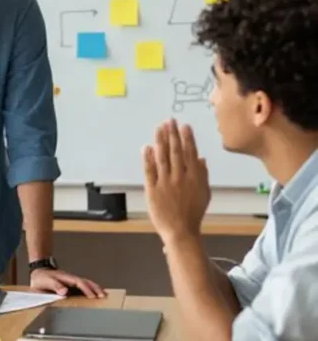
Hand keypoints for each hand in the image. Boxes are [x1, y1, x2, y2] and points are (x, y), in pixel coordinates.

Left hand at [30, 268, 106, 297]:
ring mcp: (72, 281)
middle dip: (95, 288)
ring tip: (104, 295)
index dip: (86, 289)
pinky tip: (96, 294)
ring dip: (95, 288)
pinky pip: (84, 286)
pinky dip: (91, 289)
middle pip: (86, 281)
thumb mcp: (46, 281)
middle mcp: (71, 278)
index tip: (93, 296)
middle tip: (104, 295)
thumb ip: (55, 286)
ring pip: (87, 283)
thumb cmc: (42, 278)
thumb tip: (65, 292)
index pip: (79, 282)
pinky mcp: (72, 285)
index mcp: (66, 277)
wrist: (39, 273)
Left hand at [143, 119, 209, 242]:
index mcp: (194, 177)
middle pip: (176, 152)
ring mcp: (165, 182)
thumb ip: (202, 175)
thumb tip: (201, 158)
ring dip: (160, 141)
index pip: (190, 153)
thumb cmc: (193, 212)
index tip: (184, 126)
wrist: (181, 230)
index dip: (187, 138)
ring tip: (159, 128)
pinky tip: (146, 147)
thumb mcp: (204, 193)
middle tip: (169, 120)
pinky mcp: (152, 189)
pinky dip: (148, 159)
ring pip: (162, 158)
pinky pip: (150, 171)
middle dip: (172, 134)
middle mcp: (180, 177)